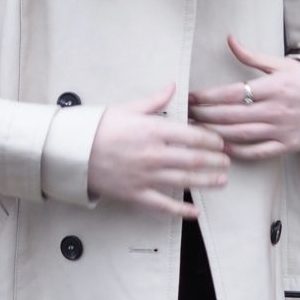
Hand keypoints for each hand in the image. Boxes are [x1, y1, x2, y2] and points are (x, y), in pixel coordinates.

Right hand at [87, 80, 229, 219]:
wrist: (72, 151)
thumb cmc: (98, 128)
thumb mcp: (127, 109)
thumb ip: (155, 101)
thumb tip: (172, 86)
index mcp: (153, 130)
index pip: (192, 135)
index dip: (211, 140)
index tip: (220, 142)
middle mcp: (154, 154)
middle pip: (195, 159)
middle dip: (215, 161)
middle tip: (227, 162)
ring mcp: (146, 176)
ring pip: (185, 181)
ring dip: (207, 181)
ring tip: (222, 181)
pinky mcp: (136, 194)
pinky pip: (164, 205)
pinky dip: (182, 210)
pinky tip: (195, 212)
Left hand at [186, 34, 299, 158]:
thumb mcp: (282, 64)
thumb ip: (252, 56)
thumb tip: (229, 39)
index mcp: (273, 86)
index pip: (232, 93)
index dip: (208, 97)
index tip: (191, 97)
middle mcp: (275, 109)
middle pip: (231, 115)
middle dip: (205, 116)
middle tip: (185, 115)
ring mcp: (281, 130)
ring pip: (240, 134)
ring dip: (215, 134)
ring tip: (196, 131)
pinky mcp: (287, 145)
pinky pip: (257, 152)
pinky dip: (237, 152)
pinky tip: (221, 148)